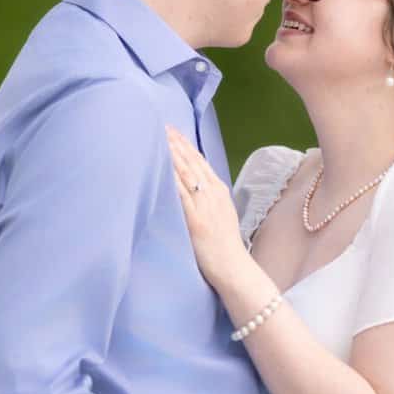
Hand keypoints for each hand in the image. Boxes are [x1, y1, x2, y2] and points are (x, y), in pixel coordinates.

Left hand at [164, 125, 249, 290]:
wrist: (234, 267)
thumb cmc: (224, 244)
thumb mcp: (220, 213)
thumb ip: (207, 198)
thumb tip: (191, 185)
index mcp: (219, 191)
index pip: (200, 161)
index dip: (186, 144)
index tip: (172, 130)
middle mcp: (213, 194)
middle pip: (192, 163)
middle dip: (177, 143)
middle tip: (161, 126)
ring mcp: (205, 206)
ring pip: (187, 174)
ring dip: (173, 156)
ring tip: (160, 139)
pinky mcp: (196, 221)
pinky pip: (182, 196)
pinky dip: (172, 180)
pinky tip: (162, 168)